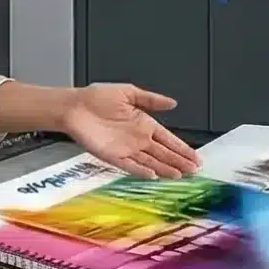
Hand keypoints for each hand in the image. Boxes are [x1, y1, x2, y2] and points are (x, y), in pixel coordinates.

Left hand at [58, 83, 200, 178]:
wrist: (74, 107)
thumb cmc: (97, 98)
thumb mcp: (129, 92)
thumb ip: (151, 100)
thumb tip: (172, 103)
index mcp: (144, 123)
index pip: (168, 139)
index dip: (182, 148)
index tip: (195, 157)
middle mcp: (137, 138)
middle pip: (163, 153)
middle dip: (179, 161)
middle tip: (194, 170)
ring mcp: (126, 149)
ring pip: (150, 162)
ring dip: (165, 169)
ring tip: (179, 175)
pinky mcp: (112, 156)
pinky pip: (130, 166)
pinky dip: (141, 171)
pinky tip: (153, 175)